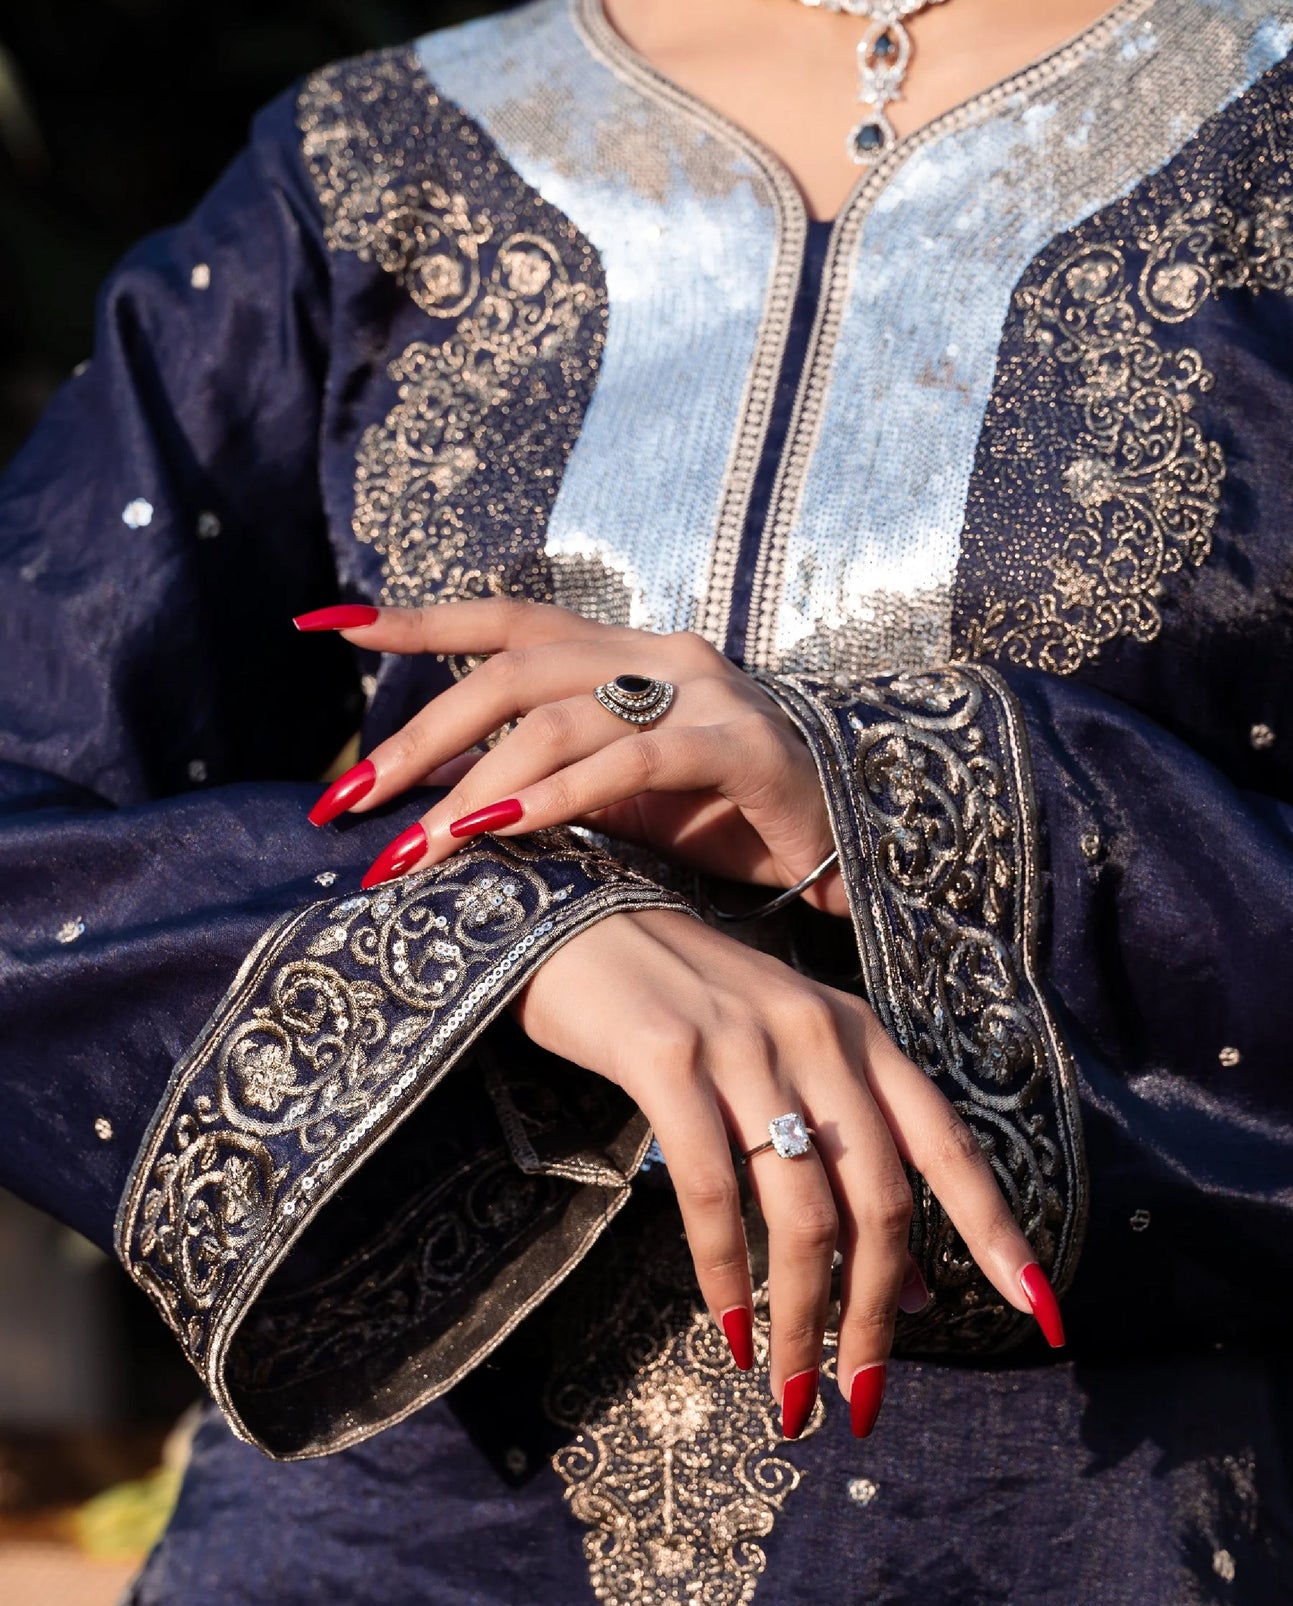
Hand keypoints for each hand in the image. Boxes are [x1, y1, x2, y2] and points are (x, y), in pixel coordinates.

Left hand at [295, 600, 847, 911]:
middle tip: (350, 802)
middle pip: (511, 671)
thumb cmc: (729, 817)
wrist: (853, 842)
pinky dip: (559, 795)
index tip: (333, 627)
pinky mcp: (738, 744)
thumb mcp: (622, 794)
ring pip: (558, 717)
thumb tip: (445, 800)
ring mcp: (701, 692)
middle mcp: (657, 654)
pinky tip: (501, 828)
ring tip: (414, 848)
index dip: (421, 618)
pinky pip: (632, 760)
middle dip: (419, 738)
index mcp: (625, 654)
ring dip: (472, 784)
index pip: (508, 618)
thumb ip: (548, 776)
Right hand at [515, 906, 1062, 1438]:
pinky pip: (711, 1191)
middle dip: (876, 1316)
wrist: (579, 926)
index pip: (948, 1143)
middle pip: (880, 1200)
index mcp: (860, 1035)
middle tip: (859, 1398)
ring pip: (803, 1210)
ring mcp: (744, 1043)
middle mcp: (819, 1034)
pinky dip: (724, 1275)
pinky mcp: (667, 1059)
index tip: (1038, 1310)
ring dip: (802, 1319)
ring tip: (789, 1390)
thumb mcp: (784, 1067)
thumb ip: (849, 1159)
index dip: (997, 1228)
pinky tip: (727, 1329)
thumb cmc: (685, 1007)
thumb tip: (918, 1288)